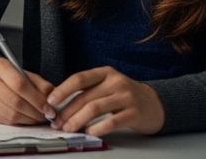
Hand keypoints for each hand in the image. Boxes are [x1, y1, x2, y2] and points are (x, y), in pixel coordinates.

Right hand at [0, 58, 55, 125]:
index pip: (20, 85)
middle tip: (46, 117)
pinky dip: (18, 123)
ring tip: (37, 119)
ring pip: (10, 114)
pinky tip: (25, 120)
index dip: (37, 100)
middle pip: (15, 102)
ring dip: (28, 120)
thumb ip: (40, 86)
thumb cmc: (9, 76)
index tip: (49, 109)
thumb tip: (53, 104)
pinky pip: (4, 121)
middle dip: (35, 113)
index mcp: (0, 66)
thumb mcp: (25, 74)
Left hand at [48, 66, 163, 135]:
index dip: (62, 89)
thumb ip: (87, 91)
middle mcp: (116, 82)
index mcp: (105, 73)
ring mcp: (127, 97)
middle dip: (67, 111)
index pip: (79, 79)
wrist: (155, 104)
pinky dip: (98, 128)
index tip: (49, 101)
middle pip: (85, 96)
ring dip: (78, 120)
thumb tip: (59, 104)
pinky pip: (112, 121)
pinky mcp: (135, 113)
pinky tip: (90, 132)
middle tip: (56, 123)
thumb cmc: (123, 96)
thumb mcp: (106, 86)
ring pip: (95, 108)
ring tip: (68, 129)